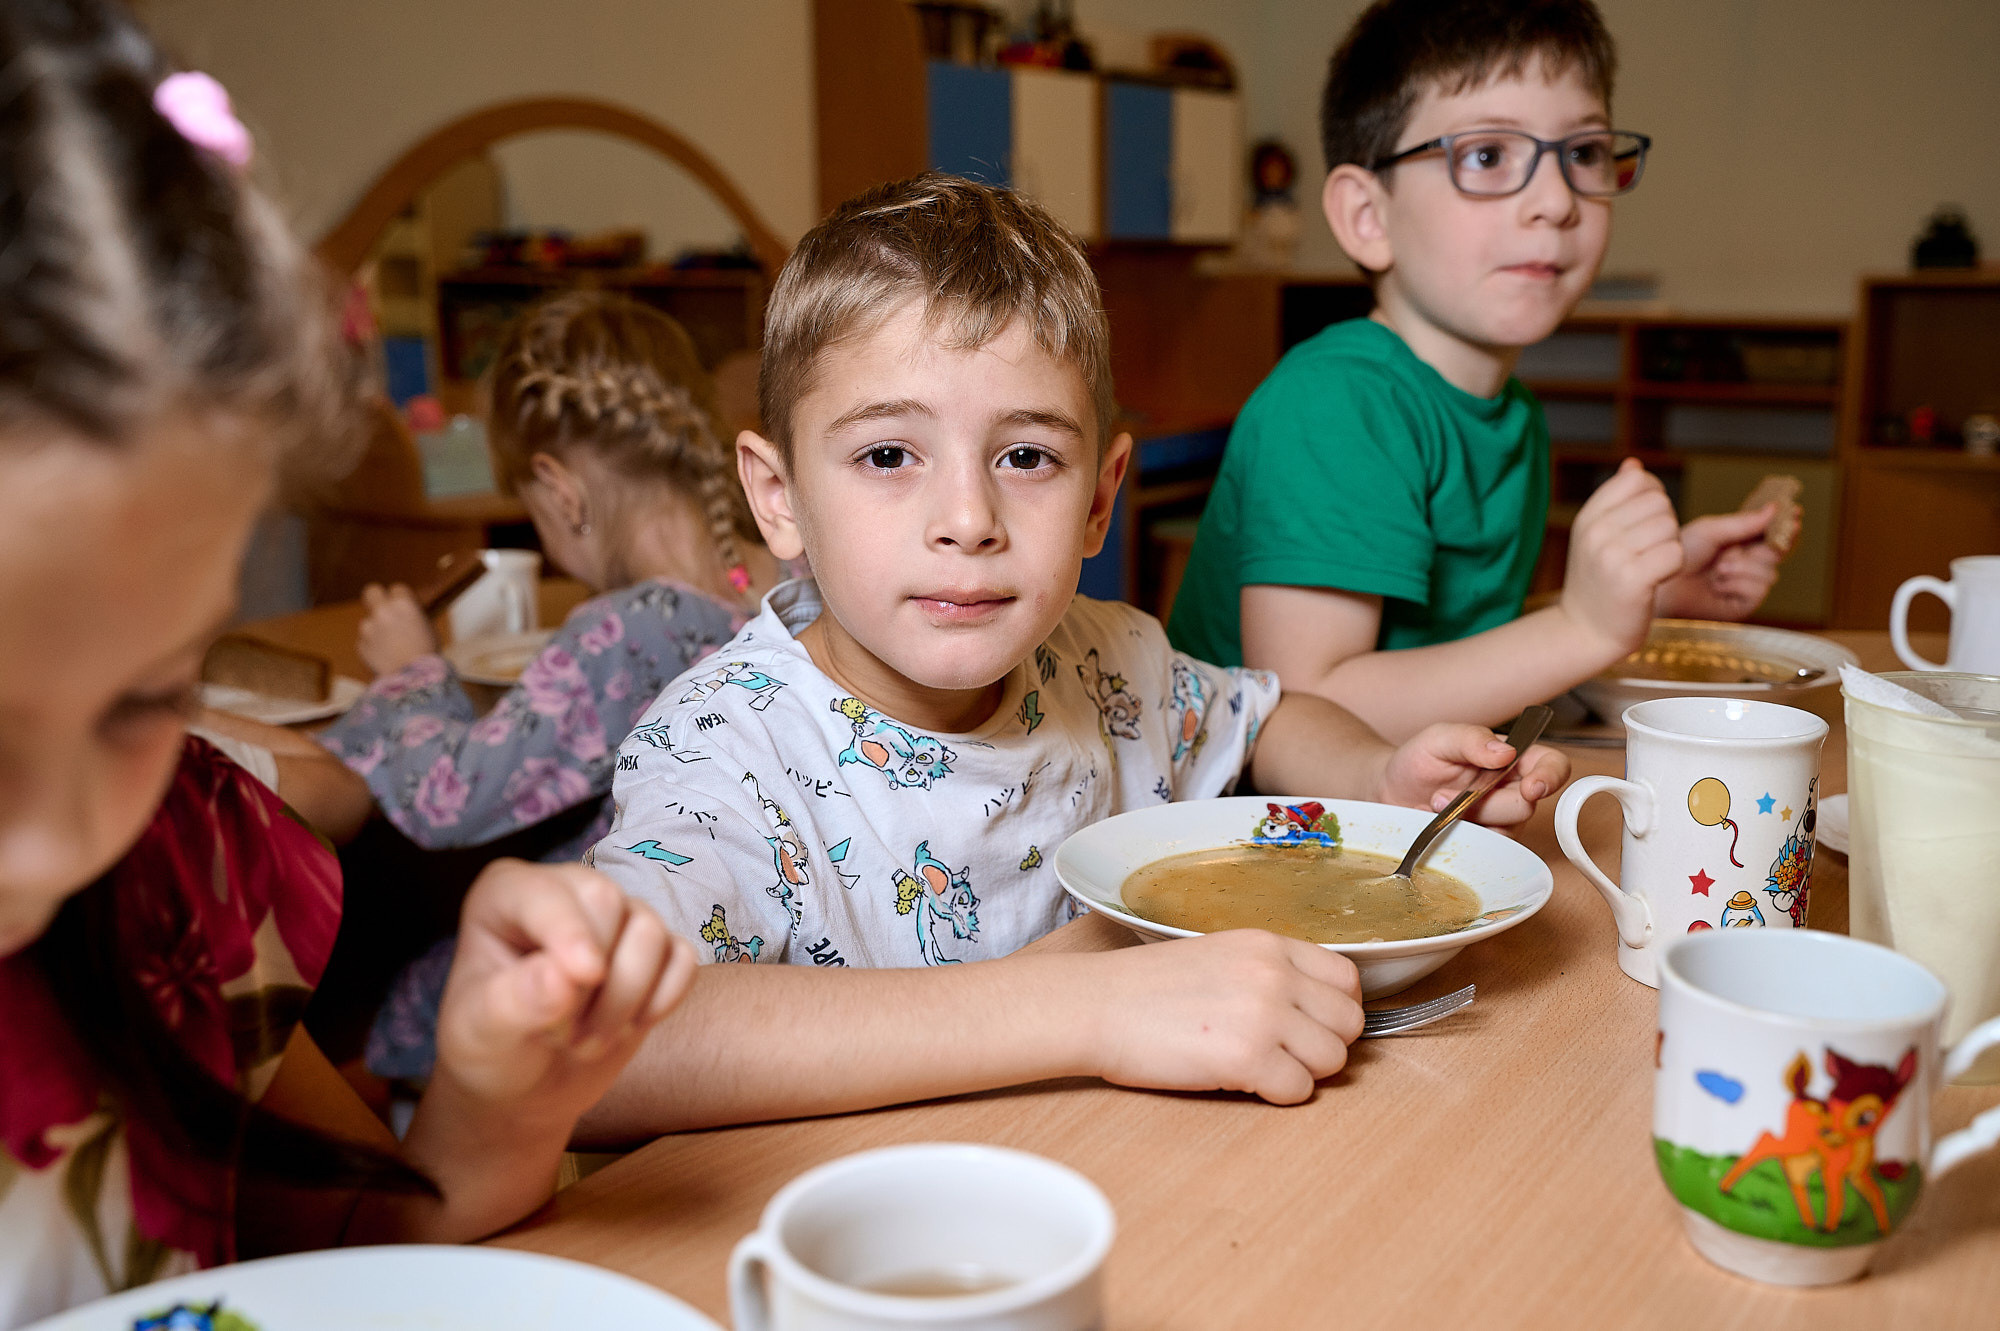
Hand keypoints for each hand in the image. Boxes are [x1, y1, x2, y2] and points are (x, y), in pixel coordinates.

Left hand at [356, 583, 438, 677]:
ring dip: (377, 631)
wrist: (415, 680)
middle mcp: (383, 611)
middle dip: (376, 598)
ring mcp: (369, 628)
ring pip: (369, 622)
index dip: (401, 598)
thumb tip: (404, 612)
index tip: (404, 606)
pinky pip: (366, 641)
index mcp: (404, 604)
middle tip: (383, 609)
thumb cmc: (427, 654)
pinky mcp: (361, 645)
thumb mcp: (428, 627)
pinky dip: (373, 647)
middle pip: (371, 591)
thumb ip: (412, 615)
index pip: (397, 588)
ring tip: (393, 648)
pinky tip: (386, 658)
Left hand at [434, 861, 696, 1120]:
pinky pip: (683, 960)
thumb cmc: (492, 1048)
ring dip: (625, 1002)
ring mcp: (618, 916)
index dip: (569, 931)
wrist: (529, 1083)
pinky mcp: (657, 951)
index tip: (588, 975)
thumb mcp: (480, 1034)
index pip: (549, 894)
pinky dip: (662, 1001)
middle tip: (560, 1037)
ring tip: (585, 1041)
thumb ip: (514, 1001)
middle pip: (608, 902)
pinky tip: (627, 1027)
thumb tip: (564, 977)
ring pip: (651, 932)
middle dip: (593, 981)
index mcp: (507, 893)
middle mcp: (567, 891)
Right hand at [1086, 929, 1363, 1103]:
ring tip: (1260, 1066)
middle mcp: (1275, 975)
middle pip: (1349, 1023)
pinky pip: (1300, 1091)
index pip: (1347, 979)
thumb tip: (1311, 1009)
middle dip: (1323, 1044)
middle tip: (1284, 1052)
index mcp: (1269, 945)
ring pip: (1333, 1060)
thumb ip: (1268, 973)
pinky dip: (1279, 1094)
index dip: (1334, 1010)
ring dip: (1303, 1072)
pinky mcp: (1248, 1059)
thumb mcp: (1218, 955)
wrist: (1097, 1005)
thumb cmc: (1144, 988)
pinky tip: (1244, 1081)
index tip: (1311, 1025)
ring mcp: (1265, 1016)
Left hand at [1377, 723, 1570, 826]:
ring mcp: (1502, 820)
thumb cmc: (1418, 761)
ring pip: (1505, 829)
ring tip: (1438, 803)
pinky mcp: (1487, 844)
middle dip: (1484, 801)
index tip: (1533, 787)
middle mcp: (1514, 790)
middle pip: (1525, 805)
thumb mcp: (1438, 738)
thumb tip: (1505, 752)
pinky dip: (1461, 836)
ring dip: (1466, 818)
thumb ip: (1470, 738)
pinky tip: (1440, 823)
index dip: (1551, 777)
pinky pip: (1489, 850)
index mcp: (1513, 757)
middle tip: (1444, 791)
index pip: (1552, 765)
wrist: (1389, 793)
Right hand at [1557, 459, 1684, 659]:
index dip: (1653, 497)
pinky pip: (1675, 554)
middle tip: (1647, 552)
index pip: (1637, 479)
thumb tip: (1634, 464)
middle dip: (1665, 525)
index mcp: (1588, 517)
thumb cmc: (1599, 584)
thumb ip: (1616, 500)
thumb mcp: (1597, 537)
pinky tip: (1657, 580)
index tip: (1643, 524)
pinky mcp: (1632, 580)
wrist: (1584, 632)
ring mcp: (1612, 556)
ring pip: (1671, 528)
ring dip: (1671, 548)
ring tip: (1650, 567)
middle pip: (1660, 503)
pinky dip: (1674, 568)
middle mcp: (1597, 532)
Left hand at [1654, 506, 1781, 621]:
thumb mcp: (1712, 532)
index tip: (1795, 511)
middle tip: (1753, 542)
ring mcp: (1746, 585)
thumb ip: (1745, 523)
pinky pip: (1758, 590)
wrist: (1662, 584)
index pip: (1771, 534)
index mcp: (1739, 544)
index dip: (1784, 524)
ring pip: (1769, 572)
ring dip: (1741, 567)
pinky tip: (1717, 585)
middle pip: (1777, 553)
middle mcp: (1746, 564)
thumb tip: (1775, 509)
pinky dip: (1737, 584)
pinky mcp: (1743, 604)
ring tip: (1717, 569)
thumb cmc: (1679, 556)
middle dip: (1765, 546)